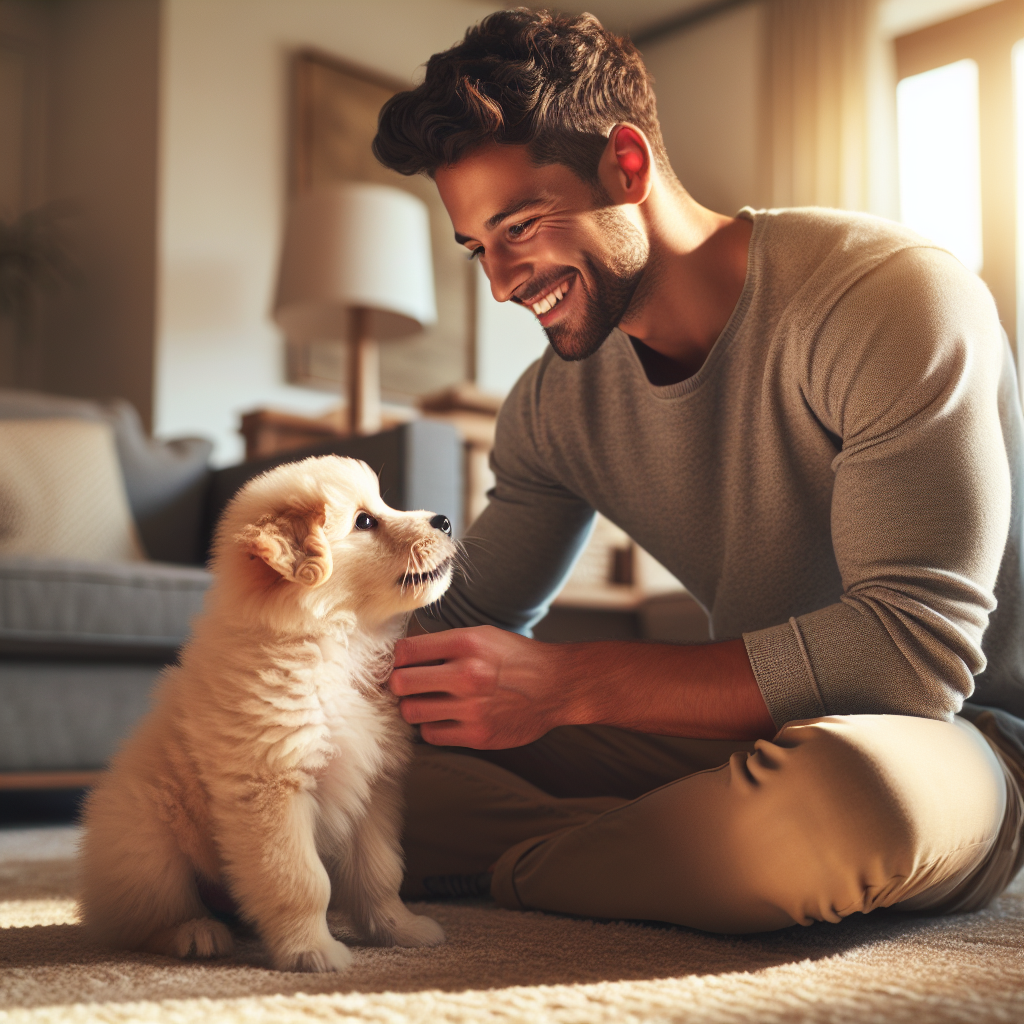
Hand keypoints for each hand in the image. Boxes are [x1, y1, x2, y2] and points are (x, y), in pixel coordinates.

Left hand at [388, 626, 575, 748]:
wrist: (557, 686)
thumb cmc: (516, 658)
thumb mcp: (482, 636)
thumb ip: (444, 645)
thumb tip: (402, 657)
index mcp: (467, 644)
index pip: (405, 651)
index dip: (396, 658)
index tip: (402, 663)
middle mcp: (468, 675)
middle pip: (400, 684)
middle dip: (399, 684)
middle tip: (407, 685)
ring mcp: (472, 708)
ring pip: (411, 712)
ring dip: (414, 707)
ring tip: (428, 701)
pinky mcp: (478, 734)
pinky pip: (431, 735)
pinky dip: (432, 727)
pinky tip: (446, 717)